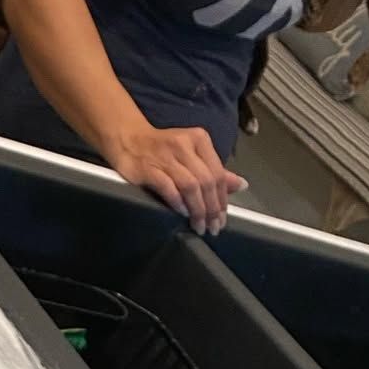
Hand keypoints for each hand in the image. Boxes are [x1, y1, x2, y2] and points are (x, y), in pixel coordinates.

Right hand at [103, 122, 246, 234]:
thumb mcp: (192, 154)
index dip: (223, 199)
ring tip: (199, 226)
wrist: (128, 140)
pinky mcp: (148, 168)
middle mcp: (185, 146)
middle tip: (212, 228)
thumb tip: (241, 185)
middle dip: (212, 208)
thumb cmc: (162, 149)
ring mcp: (166, 157)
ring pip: (190, 186)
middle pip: (206, 181)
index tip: (222, 219)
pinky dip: (177, 201)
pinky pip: (168, 187)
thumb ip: (214, 171)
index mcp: (199, 140)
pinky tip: (182, 213)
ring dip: (197, 209)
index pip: (218, 173)